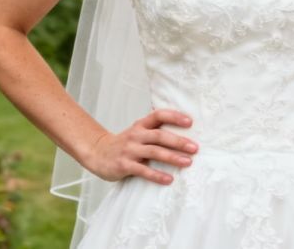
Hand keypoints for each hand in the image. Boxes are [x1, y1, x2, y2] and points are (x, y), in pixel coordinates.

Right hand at [84, 108, 198, 184]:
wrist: (98, 153)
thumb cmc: (125, 143)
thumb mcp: (138, 131)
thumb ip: (155, 129)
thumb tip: (183, 126)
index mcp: (141, 124)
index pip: (159, 115)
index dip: (174, 116)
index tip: (190, 122)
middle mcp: (136, 135)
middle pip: (160, 135)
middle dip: (179, 141)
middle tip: (195, 148)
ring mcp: (129, 150)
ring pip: (154, 152)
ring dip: (172, 157)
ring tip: (187, 162)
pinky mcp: (124, 165)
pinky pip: (143, 170)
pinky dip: (156, 175)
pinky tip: (168, 179)